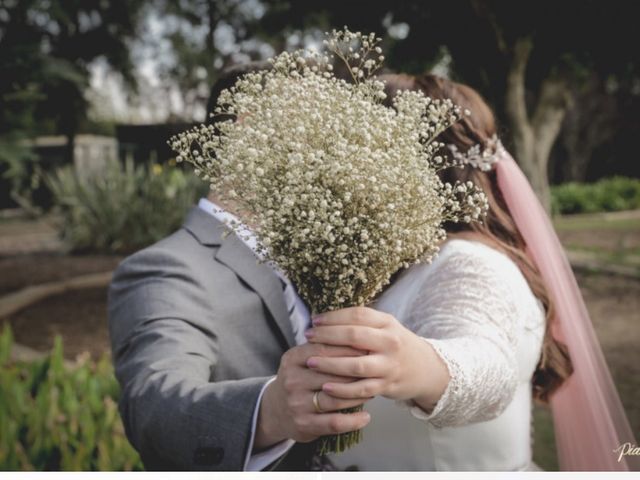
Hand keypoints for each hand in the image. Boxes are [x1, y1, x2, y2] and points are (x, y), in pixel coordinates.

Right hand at [253, 342, 372, 449]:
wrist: (276, 410)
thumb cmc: (300, 378)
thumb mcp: (303, 359)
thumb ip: (323, 347)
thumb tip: (358, 335)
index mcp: (292, 359)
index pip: (324, 349)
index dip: (348, 348)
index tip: (368, 347)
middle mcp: (292, 380)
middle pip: (331, 374)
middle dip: (357, 372)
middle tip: (376, 369)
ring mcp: (297, 403)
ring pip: (335, 398)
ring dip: (358, 395)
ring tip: (373, 391)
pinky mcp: (304, 424)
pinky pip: (333, 423)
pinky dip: (353, 420)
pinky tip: (366, 417)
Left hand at [303, 307, 449, 407]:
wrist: (426, 369)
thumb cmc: (396, 345)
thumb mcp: (385, 327)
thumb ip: (362, 323)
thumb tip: (325, 319)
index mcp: (387, 323)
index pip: (358, 315)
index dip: (334, 316)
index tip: (315, 320)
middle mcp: (390, 342)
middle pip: (354, 337)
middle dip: (327, 336)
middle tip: (308, 337)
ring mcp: (389, 365)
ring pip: (356, 365)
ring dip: (330, 364)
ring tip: (311, 362)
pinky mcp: (387, 386)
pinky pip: (361, 389)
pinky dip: (342, 389)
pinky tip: (326, 387)